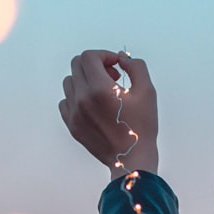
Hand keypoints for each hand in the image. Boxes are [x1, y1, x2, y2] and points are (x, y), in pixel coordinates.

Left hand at [59, 50, 159, 180]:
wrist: (131, 159)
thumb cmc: (142, 127)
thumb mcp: (148, 91)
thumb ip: (136, 67)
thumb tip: (121, 58)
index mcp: (100, 89)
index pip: (89, 57)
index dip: (104, 55)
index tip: (116, 65)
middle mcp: (82, 99)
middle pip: (76, 65)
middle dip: (95, 64)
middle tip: (112, 77)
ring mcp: (74, 112)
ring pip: (69, 81)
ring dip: (85, 79)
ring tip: (103, 91)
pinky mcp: (71, 124)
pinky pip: (65, 100)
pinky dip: (77, 96)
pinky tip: (94, 105)